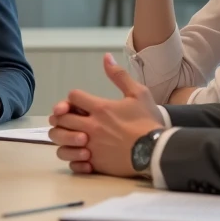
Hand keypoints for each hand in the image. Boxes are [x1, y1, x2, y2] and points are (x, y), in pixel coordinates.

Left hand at [48, 54, 163, 177]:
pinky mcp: (95, 163)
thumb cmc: (148, 122)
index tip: (82, 103)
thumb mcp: (138, 93)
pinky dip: (73, 158)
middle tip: (72, 119)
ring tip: (74, 136)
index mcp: (100, 108)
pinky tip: (82, 154)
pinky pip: (72, 162)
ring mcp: (92, 146)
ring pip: (61, 140)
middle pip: (60, 118)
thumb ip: (119, 75)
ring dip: (64, 137)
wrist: (158, 151)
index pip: (72, 96)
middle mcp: (92, 127)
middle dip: (63, 116)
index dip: (74, 98)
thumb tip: (106, 57)